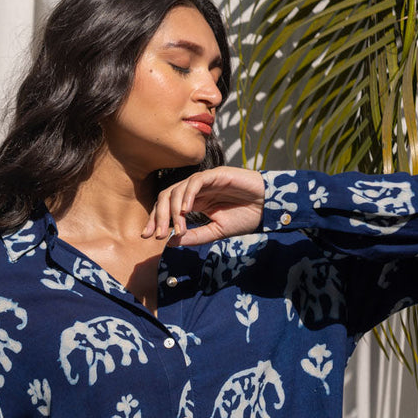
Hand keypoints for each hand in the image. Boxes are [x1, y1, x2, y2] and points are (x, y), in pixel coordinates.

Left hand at [142, 166, 264, 245]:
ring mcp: (205, 181)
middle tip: (157, 235)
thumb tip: (170, 242)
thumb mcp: (216, 232)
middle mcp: (196, 190)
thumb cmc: (246, 218)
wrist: (269, 208)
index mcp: (194, 202)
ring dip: (173, 209)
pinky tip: (186, 210)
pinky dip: (188, 194)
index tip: (148, 236)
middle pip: (166, 197)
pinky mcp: (216, 174)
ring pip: (178, 189)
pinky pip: (195, 181)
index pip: (167, 207)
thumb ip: (195, 236)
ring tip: (175, 228)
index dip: (156, 220)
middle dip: (158, 216)